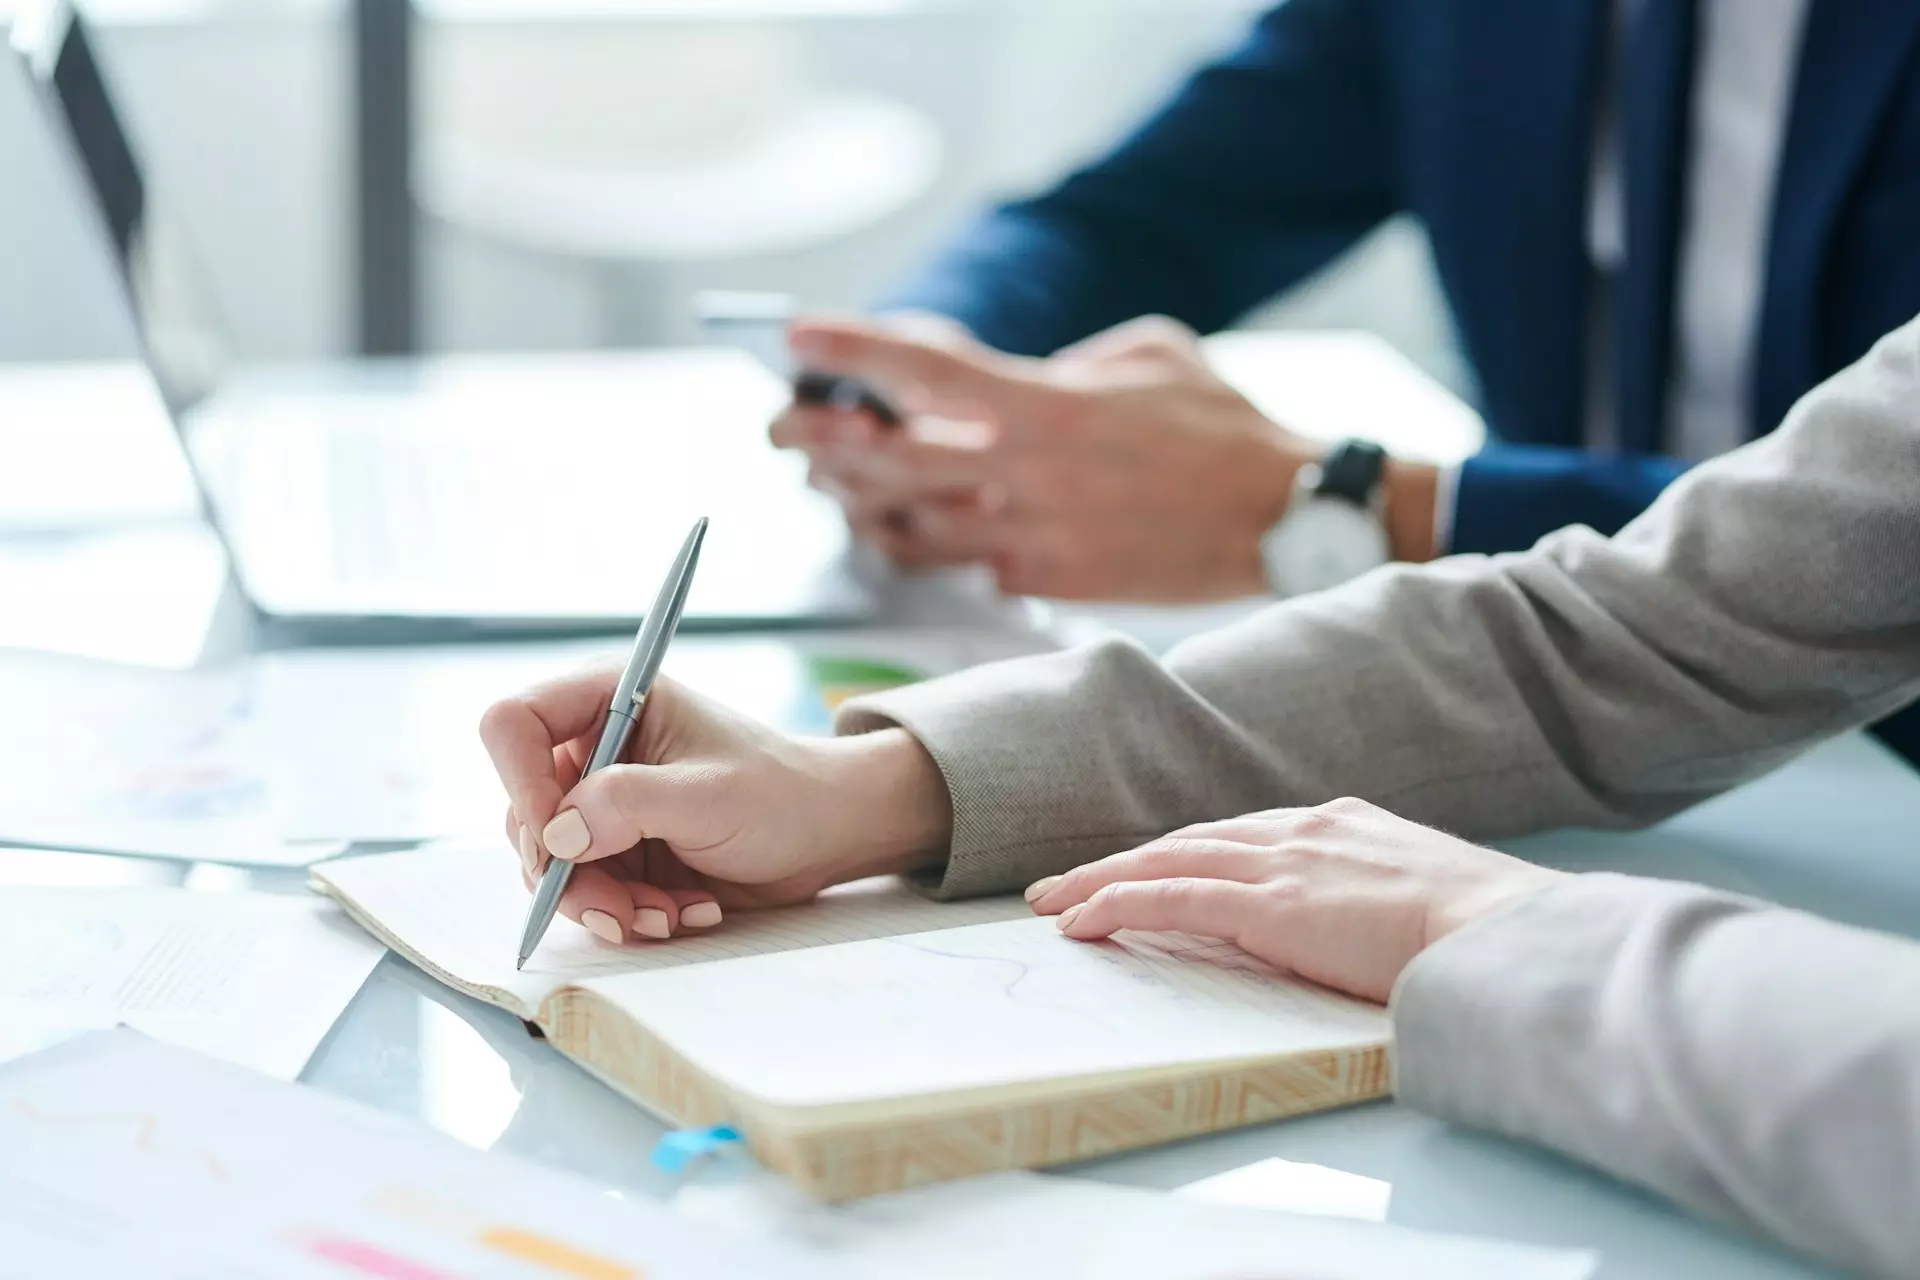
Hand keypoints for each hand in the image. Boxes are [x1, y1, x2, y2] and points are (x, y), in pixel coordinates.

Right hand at [477, 664, 949, 943]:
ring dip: (604, 903)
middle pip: (525, 813)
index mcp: (608, 701)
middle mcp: (593, 749)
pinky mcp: (614, 853)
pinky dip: (626, 915)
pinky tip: (682, 912)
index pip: (514, 725)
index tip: (556, 839)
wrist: (825, 836)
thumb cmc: (781, 793)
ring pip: (550, 865)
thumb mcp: (708, 795)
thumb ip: (628, 804)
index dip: (520, 783)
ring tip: (668, 914)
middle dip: (573, 872)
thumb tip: (555, 832)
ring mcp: (600, 805)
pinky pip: (584, 894)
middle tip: (623, 908)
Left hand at [773, 314, 1324, 601]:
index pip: (925, 373)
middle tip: (784, 423)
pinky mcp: (1047, 584)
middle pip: (888, 462)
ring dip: (857, 501)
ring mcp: (1033, 539)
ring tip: (831, 477)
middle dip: (819, 440)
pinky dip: (925, 540)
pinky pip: (962, 563)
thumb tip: (999, 379)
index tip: (796, 337)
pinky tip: (906, 523)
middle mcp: (1029, 477)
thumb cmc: (1219, 426)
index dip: (851, 352)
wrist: (1283, 519)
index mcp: (1049, 406)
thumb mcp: (1147, 353)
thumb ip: (1060, 361)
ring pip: (908, 527)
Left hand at [1024, 797, 1566, 1003]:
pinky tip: (1079, 924)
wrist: (1504, 929)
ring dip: (1100, 882)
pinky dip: (1116, 906)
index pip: (1238, 835)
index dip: (1182, 854)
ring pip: (1165, 863)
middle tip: (1066, 885)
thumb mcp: (1426, 896)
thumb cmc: (1484, 930)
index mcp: (1339, 823)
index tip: (1146, 869)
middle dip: (1123, 863)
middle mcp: (1301, 831)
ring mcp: (1282, 863)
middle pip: (1187, 842)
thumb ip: (1379, 900)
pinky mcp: (1269, 905)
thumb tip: (1368, 930)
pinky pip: (1169, 900)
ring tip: (1052, 904)